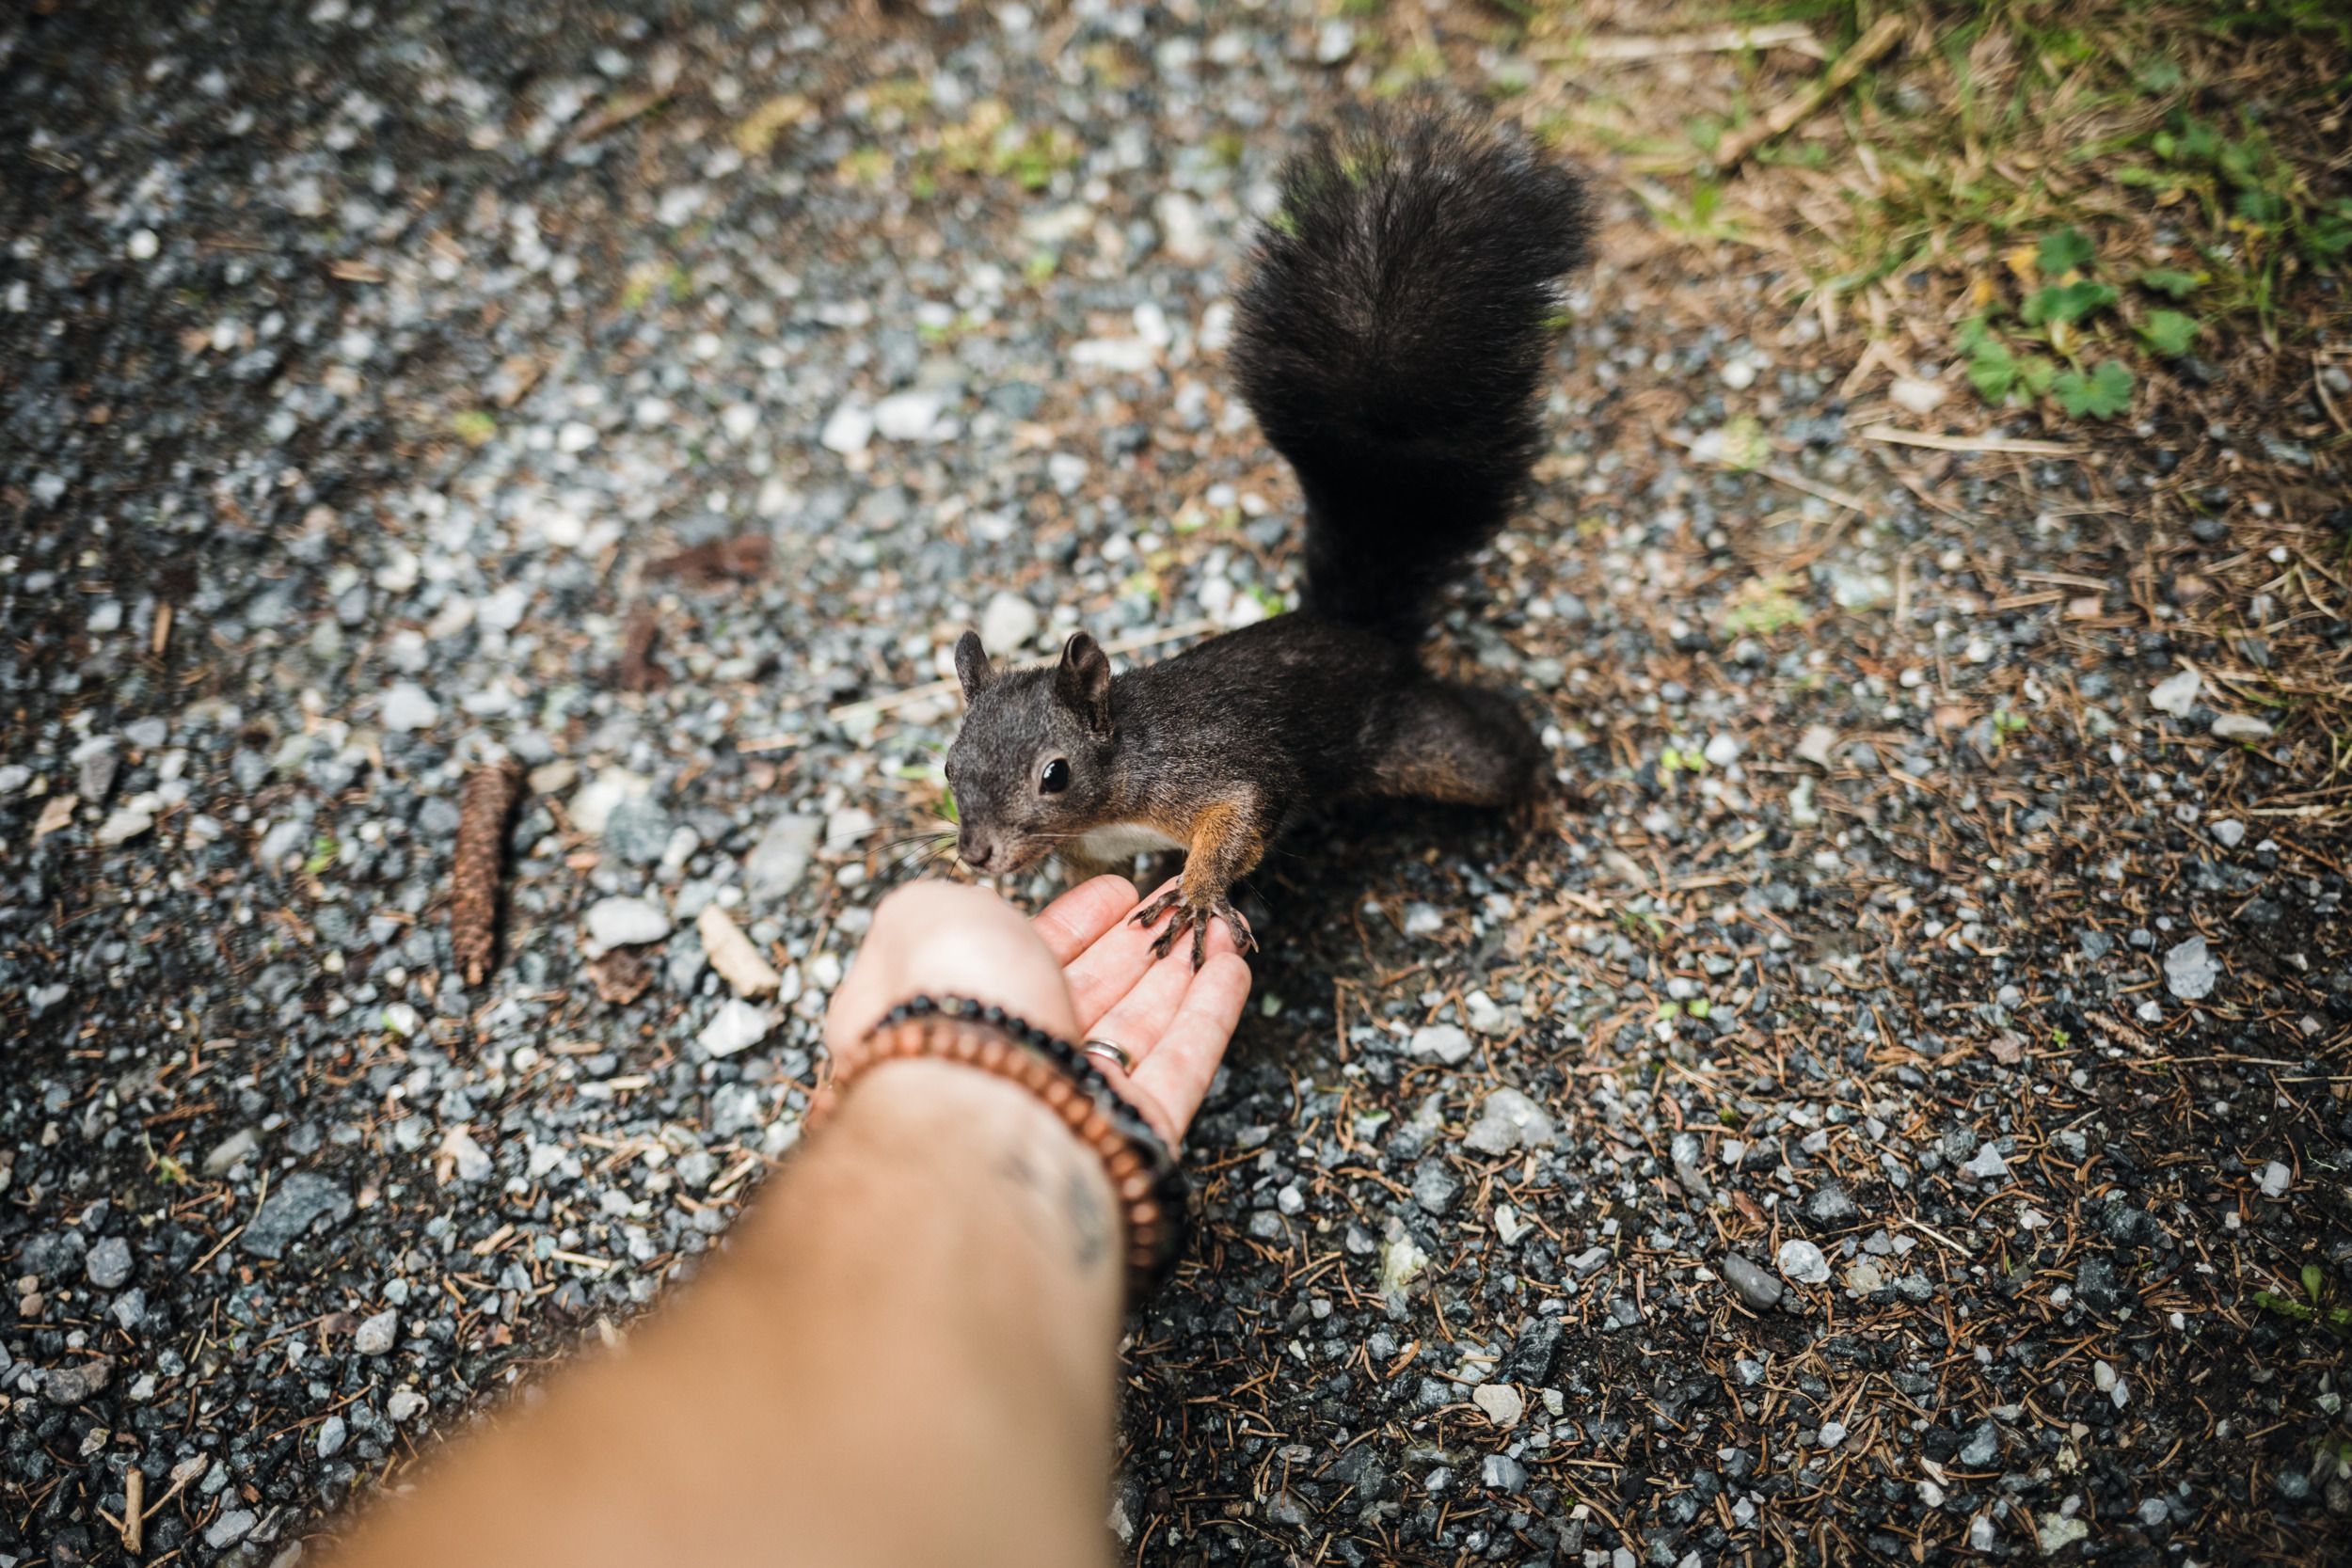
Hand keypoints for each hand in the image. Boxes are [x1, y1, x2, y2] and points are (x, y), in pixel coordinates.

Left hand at [825, 876, 1252, 1145]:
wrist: (978, 1101)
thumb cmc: (944, 1001)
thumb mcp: (923, 914)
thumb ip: (948, 903)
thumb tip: (973, 908)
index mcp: (947, 1010)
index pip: (1019, 960)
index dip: (1072, 924)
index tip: (1116, 893)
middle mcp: (1004, 1060)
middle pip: (1086, 996)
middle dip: (1137, 948)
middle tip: (1180, 907)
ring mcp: (1066, 1102)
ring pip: (1136, 1031)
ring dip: (1180, 974)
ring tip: (1218, 928)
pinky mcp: (1126, 1136)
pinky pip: (1178, 1069)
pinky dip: (1208, 1017)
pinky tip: (1231, 970)